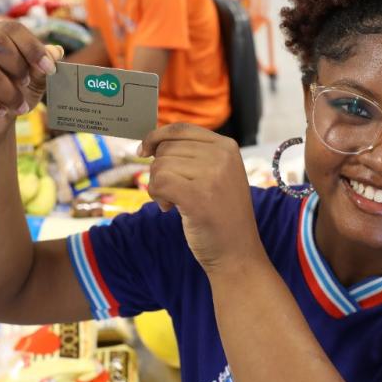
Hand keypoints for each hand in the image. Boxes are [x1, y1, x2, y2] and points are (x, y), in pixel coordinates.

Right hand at [0, 21, 62, 141]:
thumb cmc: (16, 91)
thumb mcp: (35, 79)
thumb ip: (44, 66)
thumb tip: (56, 52)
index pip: (11, 29)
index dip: (32, 48)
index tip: (49, 69)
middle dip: (17, 67)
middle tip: (27, 84)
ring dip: (8, 93)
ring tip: (20, 106)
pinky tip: (0, 112)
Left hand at [139, 124, 264, 271]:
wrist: (237, 253)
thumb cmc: (221, 215)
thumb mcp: (216, 175)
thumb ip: (193, 155)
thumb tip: (151, 142)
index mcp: (227, 146)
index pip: (180, 129)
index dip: (156, 137)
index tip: (144, 151)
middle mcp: (222, 156)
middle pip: (167, 148)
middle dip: (159, 170)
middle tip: (171, 193)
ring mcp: (212, 175)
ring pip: (160, 166)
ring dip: (157, 186)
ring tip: (174, 203)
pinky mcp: (198, 196)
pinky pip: (158, 183)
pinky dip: (156, 196)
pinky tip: (168, 208)